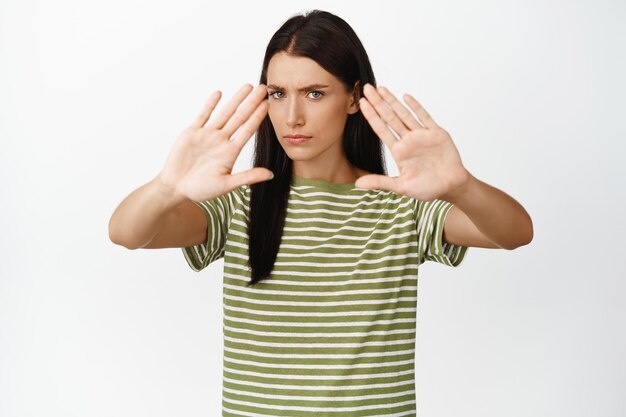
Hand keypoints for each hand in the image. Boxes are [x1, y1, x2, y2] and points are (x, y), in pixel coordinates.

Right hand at [157, 83, 272, 201]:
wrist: (176, 188)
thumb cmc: (200, 190)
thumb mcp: (226, 185)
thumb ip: (247, 177)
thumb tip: (271, 174)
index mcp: (230, 152)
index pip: (248, 130)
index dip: (258, 117)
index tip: (268, 104)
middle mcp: (221, 140)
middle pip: (240, 117)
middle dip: (251, 102)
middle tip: (263, 88)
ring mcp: (207, 135)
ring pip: (224, 113)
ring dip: (236, 99)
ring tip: (247, 87)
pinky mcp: (192, 132)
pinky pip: (203, 116)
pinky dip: (210, 105)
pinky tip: (219, 93)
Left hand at [355, 83, 469, 201]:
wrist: (451, 187)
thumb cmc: (427, 188)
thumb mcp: (400, 187)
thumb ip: (380, 182)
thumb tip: (357, 184)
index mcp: (399, 151)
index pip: (381, 130)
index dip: (371, 116)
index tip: (362, 103)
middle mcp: (408, 140)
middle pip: (390, 118)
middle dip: (378, 103)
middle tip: (366, 88)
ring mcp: (422, 135)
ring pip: (404, 114)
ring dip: (393, 101)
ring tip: (381, 88)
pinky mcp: (437, 134)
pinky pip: (425, 118)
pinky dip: (416, 107)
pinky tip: (406, 97)